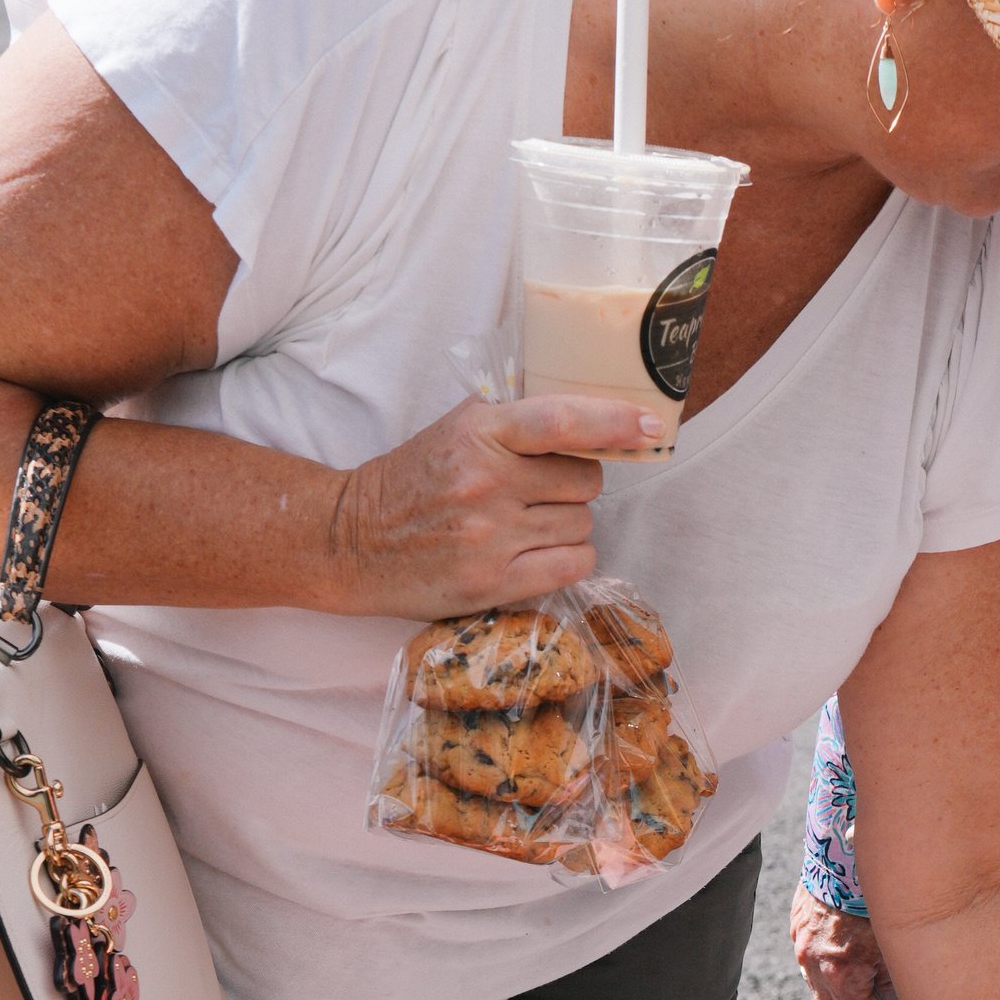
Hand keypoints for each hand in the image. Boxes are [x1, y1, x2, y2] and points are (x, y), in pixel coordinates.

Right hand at [326, 392, 661, 617]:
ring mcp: (490, 536)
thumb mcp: (457, 429)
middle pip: (586, 481)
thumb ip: (517, 419)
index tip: (648, 427)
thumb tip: (600, 417)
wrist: (350, 540)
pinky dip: (567, 558)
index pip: (561, 421)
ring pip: (583, 524)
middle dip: (574, 484)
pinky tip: (536, 552)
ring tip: (523, 524)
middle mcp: (486, 482)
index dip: (613, 423)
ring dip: (566, 524)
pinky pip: (573, 565)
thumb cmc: (413, 479)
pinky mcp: (492, 582)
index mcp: (479, 432)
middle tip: (537, 490)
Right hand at [792, 891, 891, 999]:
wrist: (847, 847)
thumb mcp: (900, 949)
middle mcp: (816, 966)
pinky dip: (831, 980)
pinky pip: (814, 967)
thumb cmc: (882, 897)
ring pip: (822, 994)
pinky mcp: (799, 928)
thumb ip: (898, 988)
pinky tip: (845, 982)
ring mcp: (803, 947)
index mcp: (842, 975)